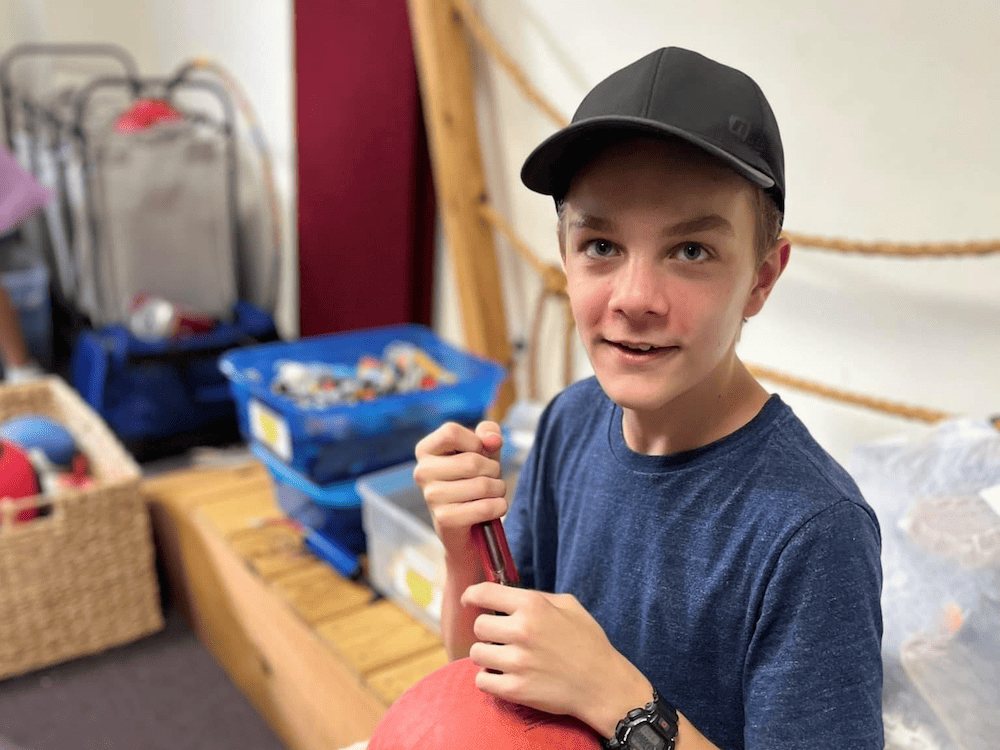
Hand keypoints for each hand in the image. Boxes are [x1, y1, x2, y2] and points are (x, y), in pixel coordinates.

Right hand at [413, 421, 506, 561]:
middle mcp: (422, 472)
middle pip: (472, 461)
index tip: (480, 452)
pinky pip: (485, 507)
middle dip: (494, 470)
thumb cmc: (474, 479)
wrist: (469, 523)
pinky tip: (495, 508)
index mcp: (426, 450)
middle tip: (491, 478)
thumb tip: (493, 440)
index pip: (451, 432)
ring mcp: (431, 497)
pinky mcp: (444, 519)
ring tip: (493, 493)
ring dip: (499, 489)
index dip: (476, 441)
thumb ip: (489, 432)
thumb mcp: (483, 450)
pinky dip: (499, 506)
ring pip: (482, 485)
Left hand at [461, 582, 653, 735]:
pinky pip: (482, 682)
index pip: (484, 593)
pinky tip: (504, 676)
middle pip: (478, 627)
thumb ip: (537, 597)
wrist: (603, 685)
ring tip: (502, 659)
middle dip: (486, 631)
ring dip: (486, 656)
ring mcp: (517, 662)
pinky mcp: (516, 690)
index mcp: (533, 606)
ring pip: (476, 654)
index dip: (471, 596)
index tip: (469, 601)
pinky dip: (489, 680)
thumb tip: (508, 596)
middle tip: (500, 638)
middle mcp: (521, 631)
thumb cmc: (588, 642)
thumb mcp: (569, 605)